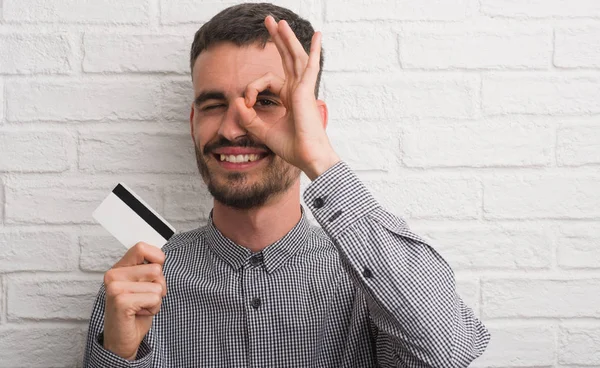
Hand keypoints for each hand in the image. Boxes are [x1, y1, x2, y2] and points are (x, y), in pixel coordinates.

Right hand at [102, 242, 166, 359]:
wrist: (122, 340)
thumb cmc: (135, 312)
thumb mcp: (144, 285)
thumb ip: (149, 269)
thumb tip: (160, 256)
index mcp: (119, 268)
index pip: (142, 247)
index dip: (156, 258)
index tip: (155, 273)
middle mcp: (113, 275)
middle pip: (156, 269)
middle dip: (159, 286)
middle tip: (144, 299)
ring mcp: (115, 287)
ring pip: (158, 284)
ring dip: (156, 299)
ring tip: (141, 307)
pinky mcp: (121, 301)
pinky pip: (154, 298)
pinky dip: (153, 308)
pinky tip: (139, 314)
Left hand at [235, 16, 339, 179]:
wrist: (308, 157)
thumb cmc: (292, 148)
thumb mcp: (263, 131)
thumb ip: (248, 118)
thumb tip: (236, 102)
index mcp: (289, 99)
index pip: (268, 81)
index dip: (252, 88)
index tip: (245, 103)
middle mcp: (297, 91)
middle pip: (287, 59)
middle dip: (278, 40)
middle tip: (269, 22)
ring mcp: (303, 90)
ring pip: (295, 57)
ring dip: (286, 39)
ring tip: (278, 22)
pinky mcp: (306, 92)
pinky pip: (310, 67)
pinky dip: (314, 51)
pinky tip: (318, 36)